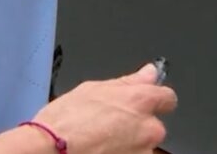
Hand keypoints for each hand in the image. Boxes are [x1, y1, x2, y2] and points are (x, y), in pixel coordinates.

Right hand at [0, 64, 176, 153]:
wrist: (49, 151)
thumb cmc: (65, 122)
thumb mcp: (93, 89)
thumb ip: (128, 81)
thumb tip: (148, 72)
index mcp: (141, 101)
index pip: (167, 97)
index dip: (155, 99)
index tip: (145, 102)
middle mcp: (148, 129)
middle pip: (154, 125)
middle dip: (138, 126)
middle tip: (111, 127)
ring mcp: (142, 152)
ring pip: (142, 146)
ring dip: (130, 144)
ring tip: (101, 142)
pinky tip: (101, 151)